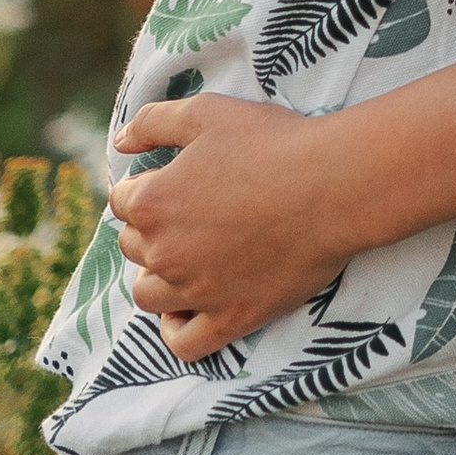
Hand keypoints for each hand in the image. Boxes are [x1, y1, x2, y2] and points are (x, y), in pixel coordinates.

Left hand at [108, 95, 348, 359]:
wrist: (336, 186)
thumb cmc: (274, 143)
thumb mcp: (208, 112)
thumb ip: (153, 122)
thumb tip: (119, 143)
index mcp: (153, 202)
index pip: (123, 201)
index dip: (147, 186)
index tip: (178, 180)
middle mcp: (164, 252)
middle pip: (134, 247)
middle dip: (153, 229)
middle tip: (195, 212)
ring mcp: (195, 291)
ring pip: (148, 295)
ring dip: (159, 277)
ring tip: (190, 259)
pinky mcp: (231, 317)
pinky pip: (183, 342)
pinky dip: (177, 329)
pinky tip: (188, 310)